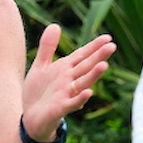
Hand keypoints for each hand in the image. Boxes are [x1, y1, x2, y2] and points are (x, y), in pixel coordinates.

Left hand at [20, 26, 115, 140]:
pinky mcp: (60, 108)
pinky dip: (80, 98)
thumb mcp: (40, 66)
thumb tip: (55, 25)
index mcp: (65, 69)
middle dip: (98, 57)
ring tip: (104, 65)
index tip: (108, 37)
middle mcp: (69, 80)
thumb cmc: (38, 92)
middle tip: (112, 46)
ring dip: (93, 75)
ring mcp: (66, 94)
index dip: (94, 46)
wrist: (30, 118)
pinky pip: (71, 103)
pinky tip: (88, 93)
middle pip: (86, 67)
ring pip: (83, 83)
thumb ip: (47, 47)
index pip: (83, 55)